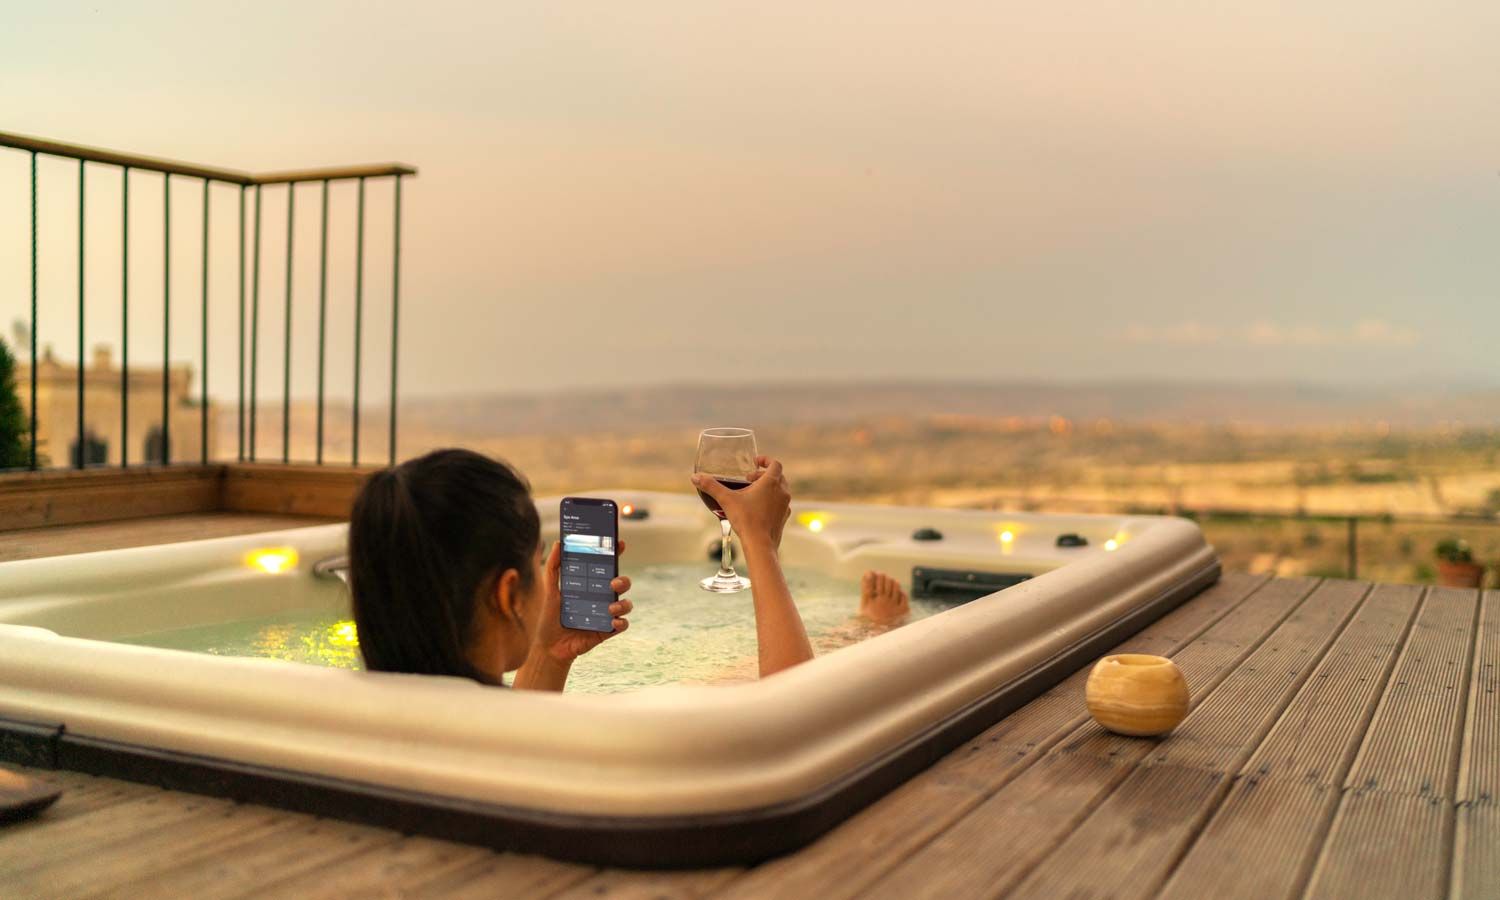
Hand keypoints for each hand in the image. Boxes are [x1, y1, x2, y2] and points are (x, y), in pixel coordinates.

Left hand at [533, 540, 632, 665]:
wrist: (549, 647)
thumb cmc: (550, 618)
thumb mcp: (550, 591)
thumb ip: (553, 567)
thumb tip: (558, 543)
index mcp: (591, 586)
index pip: (607, 567)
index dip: (616, 554)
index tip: (620, 543)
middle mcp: (601, 598)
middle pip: (622, 584)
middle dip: (623, 581)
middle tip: (613, 583)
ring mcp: (606, 615)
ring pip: (626, 604)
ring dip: (623, 604)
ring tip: (610, 608)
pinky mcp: (607, 631)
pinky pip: (623, 625)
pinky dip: (622, 622)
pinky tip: (614, 621)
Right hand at [693, 456, 791, 549]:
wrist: (760, 544)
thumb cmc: (746, 520)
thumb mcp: (726, 500)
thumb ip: (711, 486)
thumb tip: (695, 477)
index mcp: (771, 482)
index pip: (775, 464)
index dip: (765, 460)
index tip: (755, 462)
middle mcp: (782, 492)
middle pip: (778, 476)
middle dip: (763, 475)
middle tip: (749, 479)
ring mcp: (785, 505)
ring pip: (781, 490)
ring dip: (769, 488)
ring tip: (753, 493)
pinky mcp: (784, 518)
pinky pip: (780, 504)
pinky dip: (772, 501)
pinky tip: (759, 508)